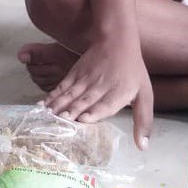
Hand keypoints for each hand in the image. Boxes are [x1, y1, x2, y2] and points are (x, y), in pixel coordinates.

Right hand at [42, 34, 153, 149]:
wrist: (117, 40)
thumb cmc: (132, 72)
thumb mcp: (145, 95)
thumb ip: (143, 121)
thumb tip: (143, 147)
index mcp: (118, 94)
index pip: (105, 104)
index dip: (93, 112)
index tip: (83, 119)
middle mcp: (100, 87)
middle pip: (84, 101)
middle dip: (71, 112)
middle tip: (59, 122)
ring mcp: (86, 79)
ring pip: (70, 94)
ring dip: (58, 106)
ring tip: (47, 116)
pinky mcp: (75, 73)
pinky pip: (62, 86)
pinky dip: (52, 96)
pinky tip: (43, 105)